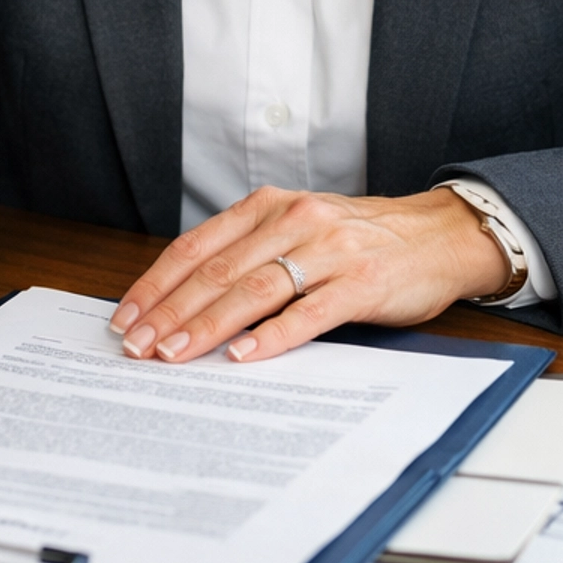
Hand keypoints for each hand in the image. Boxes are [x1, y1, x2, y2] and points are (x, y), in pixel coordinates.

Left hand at [107, 185, 508, 365]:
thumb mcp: (297, 227)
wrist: (438, 235)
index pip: (196, 247)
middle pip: (217, 271)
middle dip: (169, 312)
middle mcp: (294, 220)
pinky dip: (271, 336)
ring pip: (253, 291)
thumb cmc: (359, 239)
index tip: (125, 318)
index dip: (155, 284)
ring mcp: (328, 251)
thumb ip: (249, 252)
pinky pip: (307, 313)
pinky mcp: (360, 283)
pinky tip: (242, 356)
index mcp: (269, 206)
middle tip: (136, 347)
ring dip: (207, 327)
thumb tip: (183, 301)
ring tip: (174, 355)